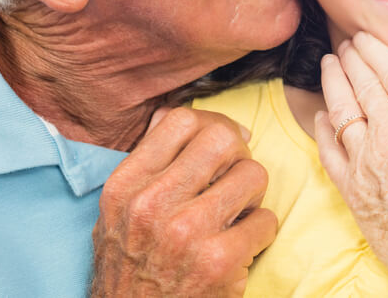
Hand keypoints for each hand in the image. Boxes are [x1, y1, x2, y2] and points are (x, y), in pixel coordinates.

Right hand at [90, 107, 276, 296]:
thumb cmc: (133, 267)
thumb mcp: (120, 211)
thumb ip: (151, 163)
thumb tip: (205, 121)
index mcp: (125, 186)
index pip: (181, 120)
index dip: (212, 126)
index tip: (222, 148)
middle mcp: (151, 205)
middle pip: (222, 138)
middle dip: (237, 156)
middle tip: (233, 180)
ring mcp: (186, 233)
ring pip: (253, 173)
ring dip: (253, 195)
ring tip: (237, 214)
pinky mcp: (219, 262)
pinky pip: (266, 220)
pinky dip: (260, 233)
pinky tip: (240, 246)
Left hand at [315, 32, 387, 297]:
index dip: (376, 50)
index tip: (367, 38)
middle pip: (364, 85)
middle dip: (352, 59)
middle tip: (345, 44)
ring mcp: (368, 165)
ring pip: (341, 111)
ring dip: (333, 82)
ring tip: (329, 64)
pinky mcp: (352, 191)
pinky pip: (328, 150)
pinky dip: (321, 127)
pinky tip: (320, 112)